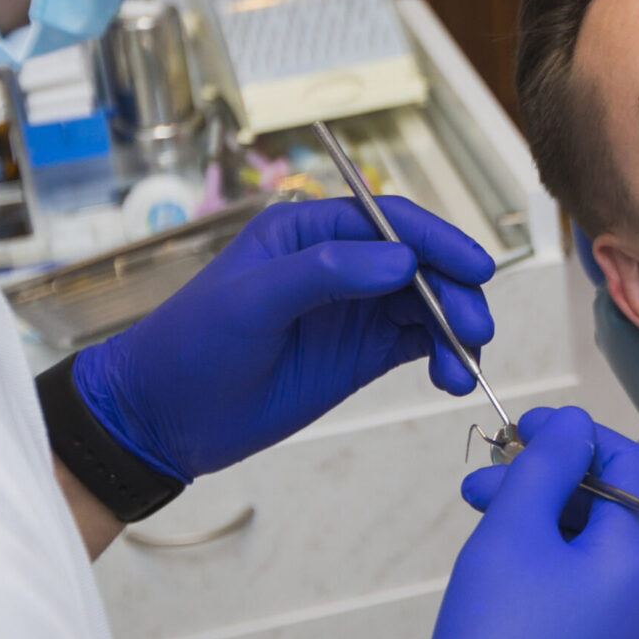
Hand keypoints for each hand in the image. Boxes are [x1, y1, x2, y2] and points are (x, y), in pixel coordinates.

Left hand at [69, 197, 495, 481]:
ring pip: (428, 304)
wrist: (163, 416)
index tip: (475, 270)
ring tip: (460, 368)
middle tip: (475, 331)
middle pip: (422, 263)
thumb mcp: (252, 300)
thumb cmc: (192, 344)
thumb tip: (402, 260)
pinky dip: (443, 356)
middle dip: (455, 292)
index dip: (439, 241)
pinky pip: (419, 343)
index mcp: (310, 230)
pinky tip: (449, 378)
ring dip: (455, 330)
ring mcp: (354, 308)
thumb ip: (326, 273)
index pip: (391, 222)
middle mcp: (341, 262)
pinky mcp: (361, 352)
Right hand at [437, 406, 638, 638]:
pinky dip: (557, 567)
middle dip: (550, 483)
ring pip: (601, 552)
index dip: (576, 436)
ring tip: (486, 523)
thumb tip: (573, 423)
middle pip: (615, 508)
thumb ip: (546, 466)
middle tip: (488, 481)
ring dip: (547, 522)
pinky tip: (509, 571)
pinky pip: (597, 595)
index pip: (632, 463)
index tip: (524, 430)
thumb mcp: (511, 535)